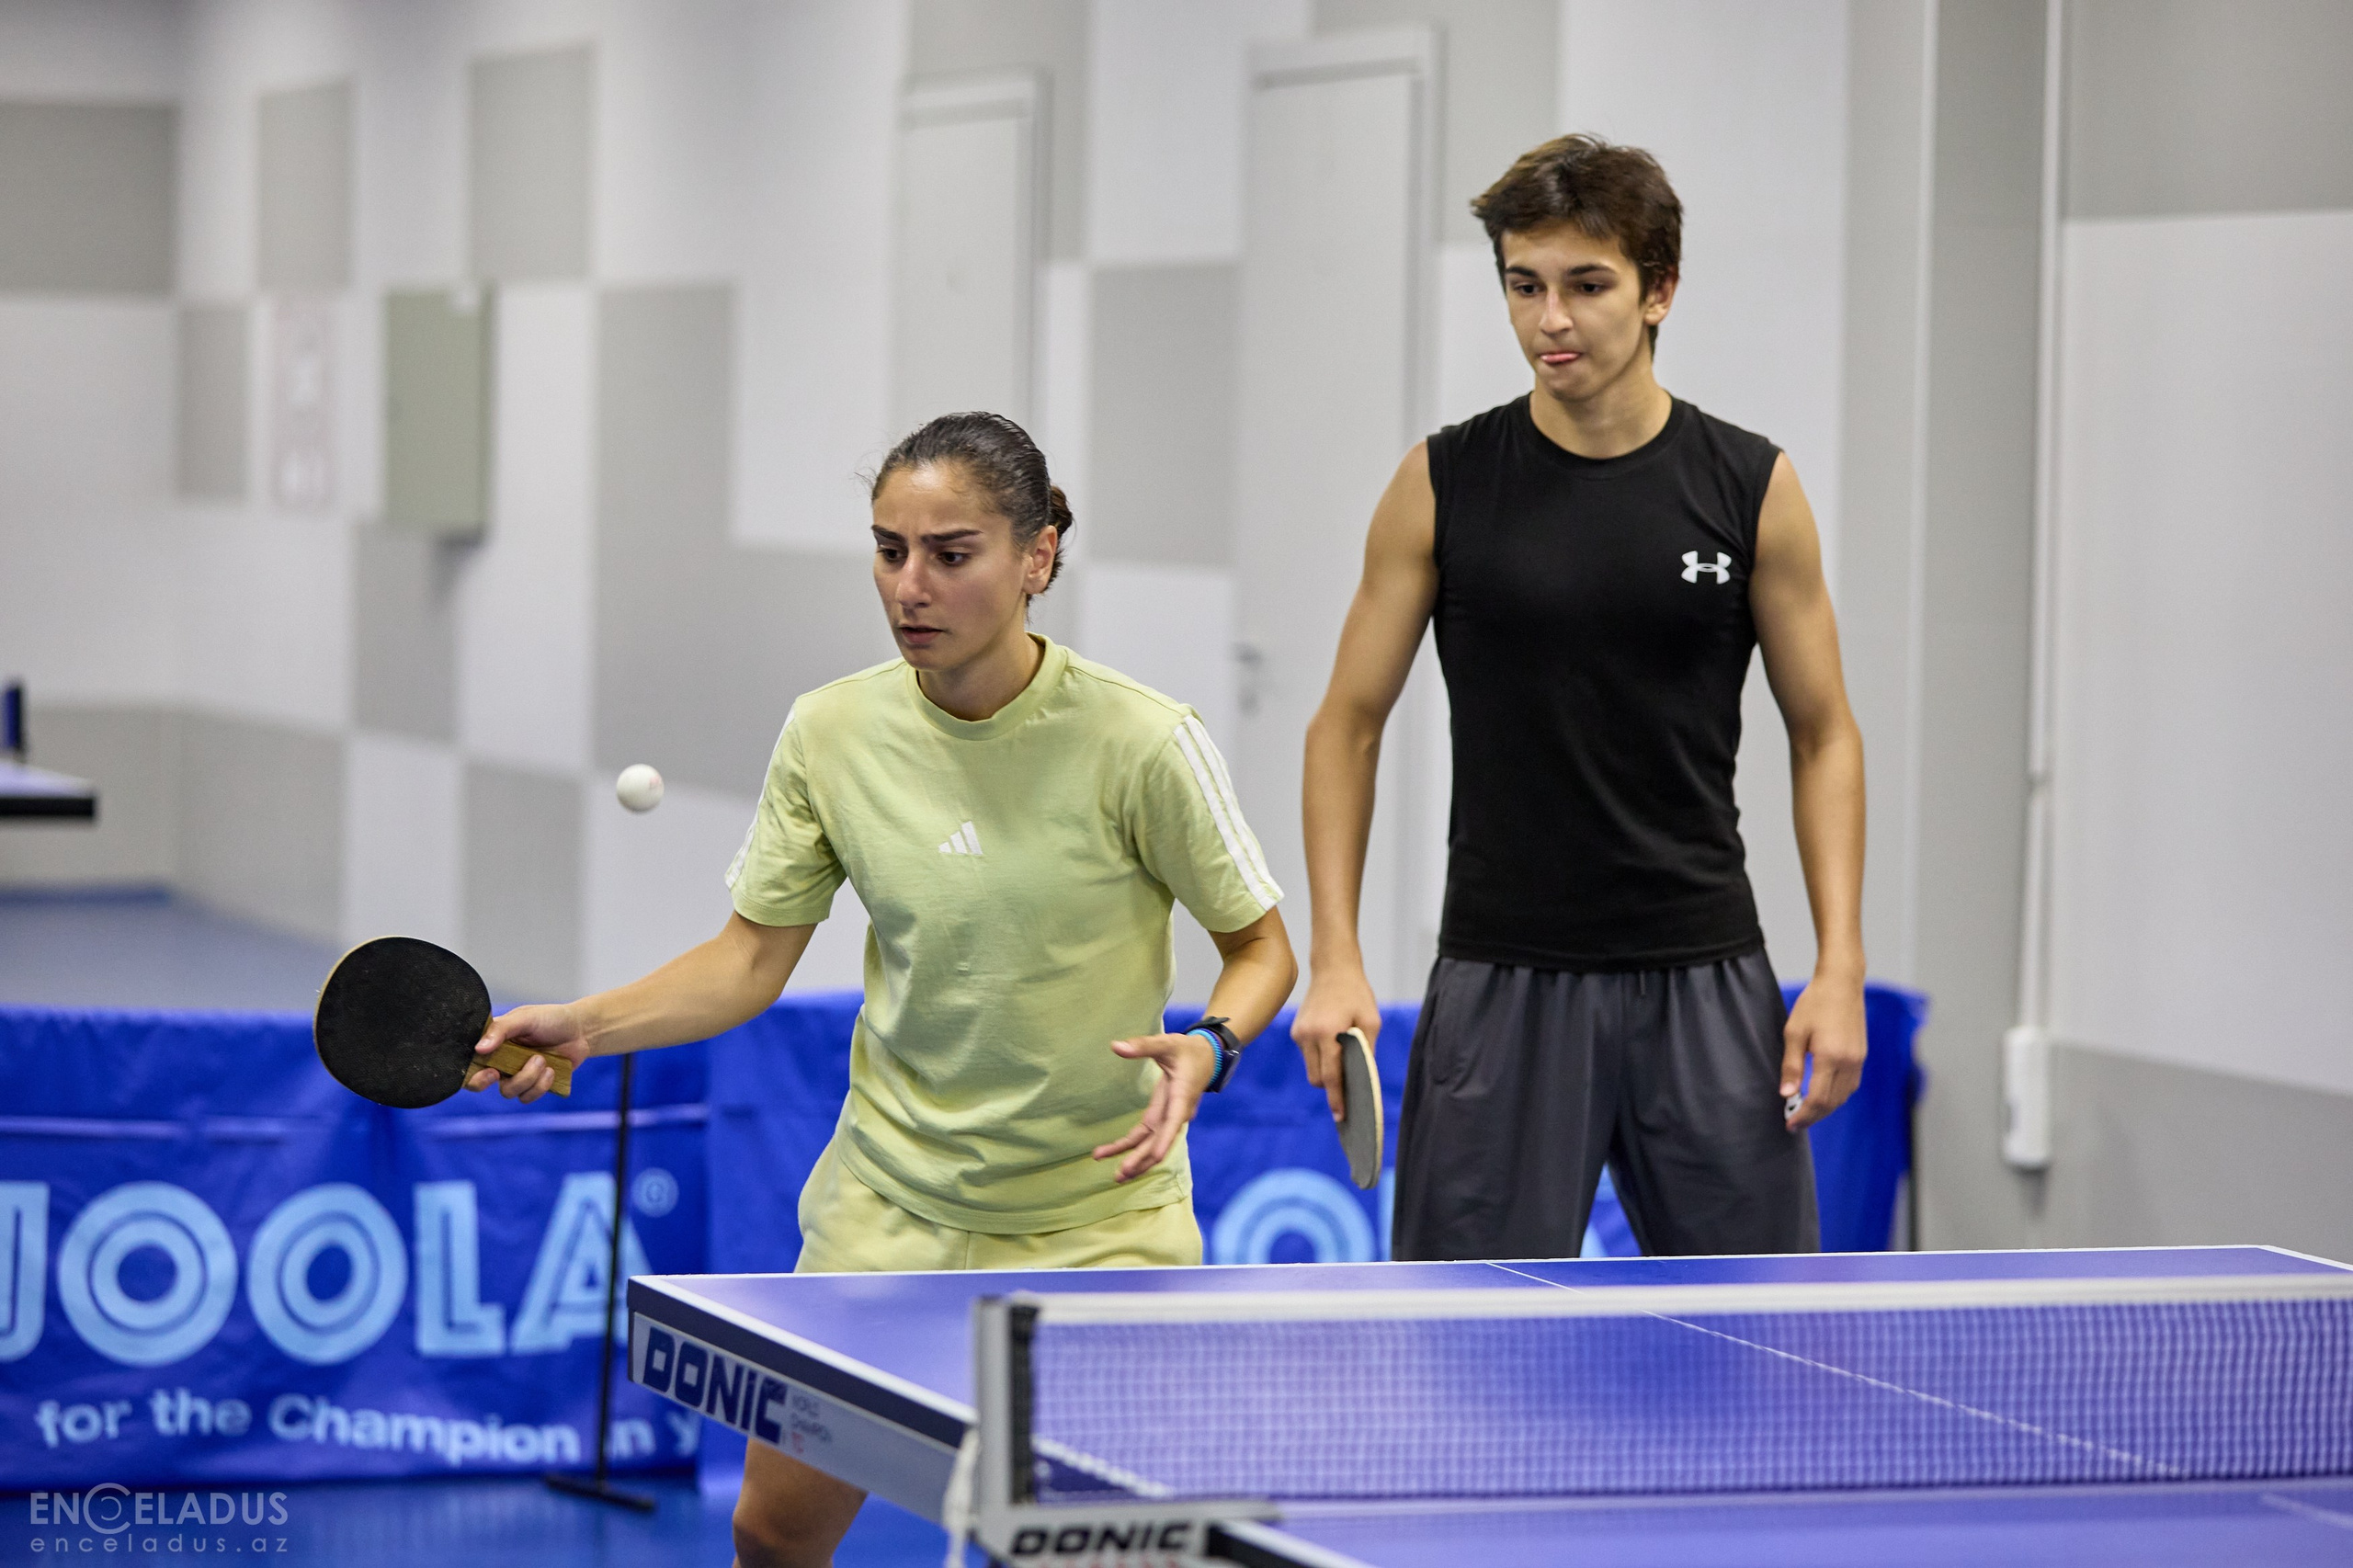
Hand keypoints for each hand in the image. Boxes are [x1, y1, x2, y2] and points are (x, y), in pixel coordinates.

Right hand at [468, 1004, 592, 1103]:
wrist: (580, 1030)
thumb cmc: (551, 1019)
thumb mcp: (525, 1018)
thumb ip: (502, 1030)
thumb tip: (479, 1049)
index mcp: (493, 1042)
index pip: (470, 1060)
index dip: (470, 1072)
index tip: (488, 1069)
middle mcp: (500, 1060)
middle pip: (478, 1082)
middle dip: (484, 1082)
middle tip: (498, 1073)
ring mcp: (516, 1075)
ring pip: (508, 1091)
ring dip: (527, 1077)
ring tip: (542, 1060)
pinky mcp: (533, 1085)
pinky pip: (527, 1097)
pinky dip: (540, 1085)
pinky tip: (552, 1070)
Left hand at [1092, 1031, 1218, 1183]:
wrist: (1205, 1057)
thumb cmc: (1186, 1050)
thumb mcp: (1166, 1044)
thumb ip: (1142, 1046)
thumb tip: (1116, 1046)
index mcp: (1181, 1096)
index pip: (1173, 1122)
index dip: (1165, 1140)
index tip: (1157, 1157)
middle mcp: (1177, 1113)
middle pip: (1159, 1141)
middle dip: (1142, 1158)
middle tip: (1121, 1173)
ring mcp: (1169, 1117)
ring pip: (1152, 1144)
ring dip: (1136, 1160)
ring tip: (1116, 1177)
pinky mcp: (1161, 1117)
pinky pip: (1146, 1136)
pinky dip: (1131, 1146)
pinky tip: (1113, 1154)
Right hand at [1291, 966, 1379, 1120]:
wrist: (1333, 968)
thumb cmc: (1357, 994)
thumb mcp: (1371, 1022)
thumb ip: (1367, 1051)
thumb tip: (1363, 1080)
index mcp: (1327, 1032)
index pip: (1330, 1075)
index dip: (1336, 1098)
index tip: (1341, 1117)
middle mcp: (1308, 1035)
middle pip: (1316, 1079)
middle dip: (1331, 1088)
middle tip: (1350, 1091)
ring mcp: (1299, 1033)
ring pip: (1310, 1069)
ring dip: (1325, 1072)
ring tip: (1343, 1062)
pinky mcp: (1296, 1031)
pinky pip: (1308, 1056)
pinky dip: (1320, 1059)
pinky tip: (1333, 1047)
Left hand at [1781, 975, 1865, 1130]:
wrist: (1842, 983)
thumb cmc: (1814, 1004)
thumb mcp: (1794, 1032)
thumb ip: (1791, 1066)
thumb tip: (1786, 1095)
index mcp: (1830, 1057)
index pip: (1817, 1099)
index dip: (1803, 1115)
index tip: (1789, 1124)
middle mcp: (1849, 1062)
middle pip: (1832, 1103)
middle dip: (1813, 1117)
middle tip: (1795, 1123)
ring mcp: (1858, 1060)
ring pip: (1843, 1097)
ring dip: (1825, 1109)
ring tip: (1806, 1113)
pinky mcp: (1862, 1056)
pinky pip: (1850, 1086)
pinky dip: (1836, 1097)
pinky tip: (1822, 1096)